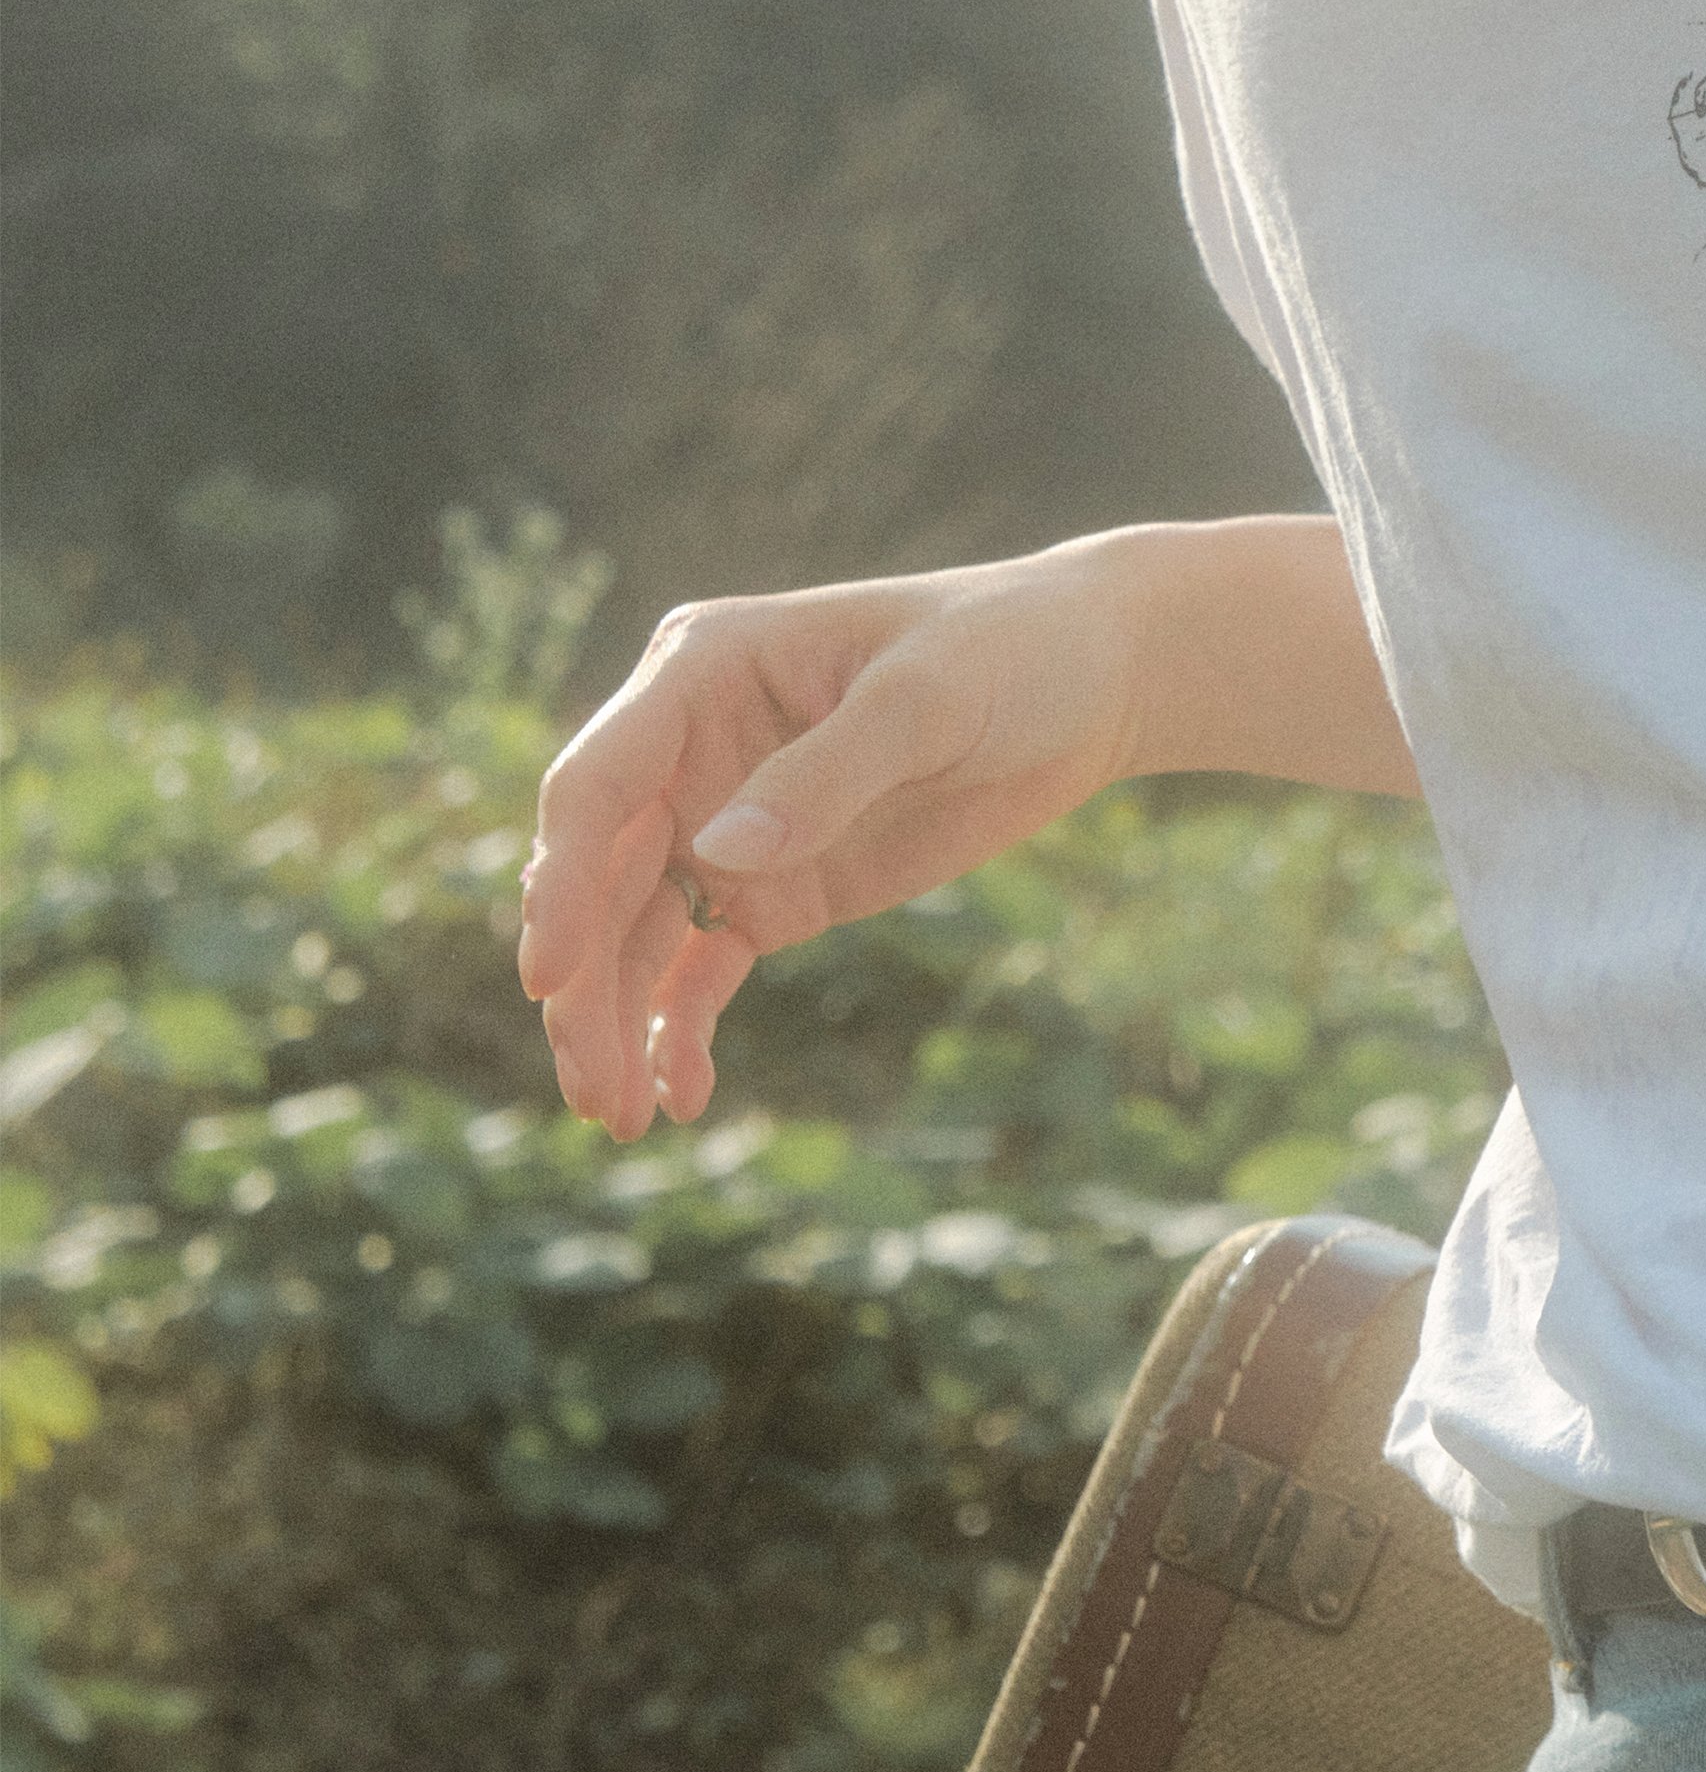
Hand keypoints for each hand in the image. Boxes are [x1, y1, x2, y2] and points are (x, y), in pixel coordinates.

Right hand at [514, 537, 1146, 1141]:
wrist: (1090, 683)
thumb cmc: (1007, 651)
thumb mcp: (928, 700)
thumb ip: (829, 772)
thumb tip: (720, 853)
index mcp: (701, 670)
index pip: (598, 782)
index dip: (561, 879)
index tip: (548, 975)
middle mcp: (691, 750)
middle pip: (600, 878)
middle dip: (583, 985)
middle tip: (593, 1092)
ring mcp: (728, 824)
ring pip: (636, 934)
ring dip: (616, 1024)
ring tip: (623, 1120)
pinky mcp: (775, 887)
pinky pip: (700, 966)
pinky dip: (681, 1028)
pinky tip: (684, 1098)